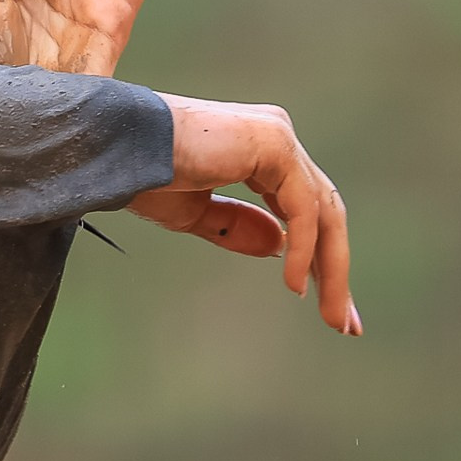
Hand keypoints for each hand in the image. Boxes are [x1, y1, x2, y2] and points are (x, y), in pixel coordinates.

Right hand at [137, 97, 358, 335]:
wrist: (115, 146)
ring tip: (333, 318)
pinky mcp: (274, 143)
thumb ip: (236, 226)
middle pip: (323, 211)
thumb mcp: (193, 212)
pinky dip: (306, 249)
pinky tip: (295, 285)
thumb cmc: (141, 174)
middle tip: (346, 325)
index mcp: (256, 148)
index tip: (329, 307)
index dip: (319, 259)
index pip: (304, 208)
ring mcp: (277, 135)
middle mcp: (273, 135)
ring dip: (331, 269)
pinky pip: (303, 207)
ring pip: (323, 212)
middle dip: (335, 270)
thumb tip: (281, 247)